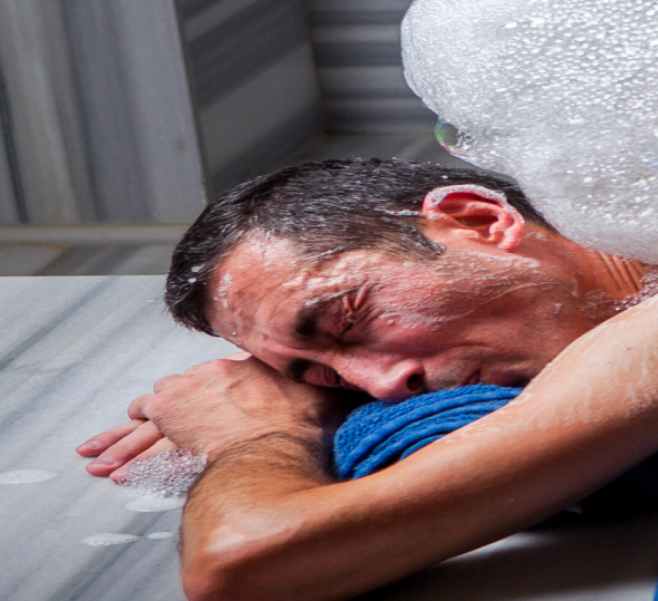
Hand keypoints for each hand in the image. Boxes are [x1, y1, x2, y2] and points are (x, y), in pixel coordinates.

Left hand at [81, 354, 356, 476]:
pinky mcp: (177, 420)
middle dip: (148, 422)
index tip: (186, 412)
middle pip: (174, 398)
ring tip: (101, 460)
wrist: (287, 434)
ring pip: (151, 421)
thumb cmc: (314, 418)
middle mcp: (215, 374)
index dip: (196, 399)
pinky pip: (146, 441)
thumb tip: (375, 380)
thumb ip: (335, 385)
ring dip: (127, 442)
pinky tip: (117, 471)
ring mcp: (194, 396)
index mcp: (248, 367)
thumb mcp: (330, 393)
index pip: (212, 384)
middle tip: (123, 436)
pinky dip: (130, 455)